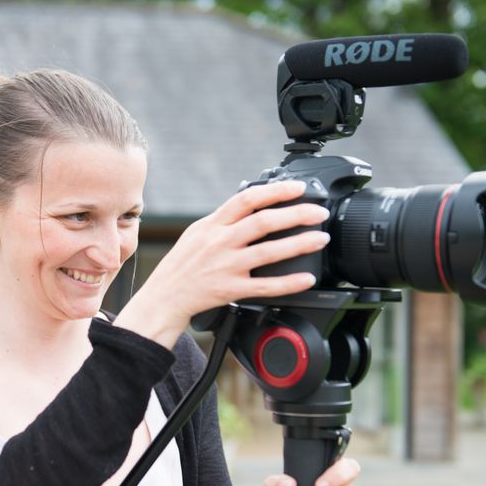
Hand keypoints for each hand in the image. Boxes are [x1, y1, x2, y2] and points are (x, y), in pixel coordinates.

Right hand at [115, 180, 329, 346]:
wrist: (165, 297)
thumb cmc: (182, 264)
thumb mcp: (197, 233)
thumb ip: (224, 219)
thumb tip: (252, 203)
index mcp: (213, 224)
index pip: (247, 199)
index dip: (275, 191)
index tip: (298, 188)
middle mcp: (220, 243)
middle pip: (263, 222)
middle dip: (296, 214)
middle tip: (318, 212)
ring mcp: (226, 267)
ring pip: (269, 252)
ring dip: (299, 244)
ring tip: (320, 239)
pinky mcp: (230, 290)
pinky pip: (265, 286)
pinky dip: (288, 283)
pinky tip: (306, 279)